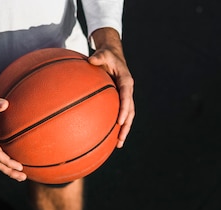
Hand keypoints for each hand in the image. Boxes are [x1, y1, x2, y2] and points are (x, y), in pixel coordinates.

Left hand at [88, 28, 134, 147]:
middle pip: (130, 111)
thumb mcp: (103, 54)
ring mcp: (125, 96)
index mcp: (126, 81)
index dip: (124, 109)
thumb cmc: (107, 56)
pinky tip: (109, 137)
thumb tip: (90, 60)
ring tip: (119, 144)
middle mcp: (127, 91)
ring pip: (127, 116)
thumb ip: (98, 57)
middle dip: (126, 126)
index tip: (120, 121)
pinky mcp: (119, 100)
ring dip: (124, 130)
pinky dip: (117, 125)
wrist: (112, 56)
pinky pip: (120, 114)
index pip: (126, 97)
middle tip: (120, 138)